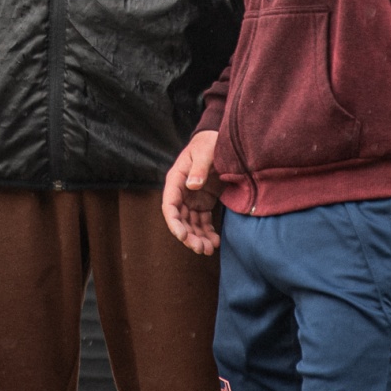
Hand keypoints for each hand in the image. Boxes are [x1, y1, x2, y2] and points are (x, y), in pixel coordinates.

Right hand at [161, 129, 222, 254]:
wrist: (220, 140)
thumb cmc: (209, 143)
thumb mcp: (205, 152)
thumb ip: (199, 168)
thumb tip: (192, 185)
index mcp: (176, 179)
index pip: (170, 205)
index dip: (174, 223)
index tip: (182, 236)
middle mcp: (181, 192)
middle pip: (180, 219)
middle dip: (188, 236)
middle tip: (200, 249)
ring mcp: (192, 198)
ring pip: (191, 224)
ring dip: (198, 238)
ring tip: (209, 249)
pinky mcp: (204, 202)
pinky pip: (203, 221)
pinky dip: (207, 232)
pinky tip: (215, 241)